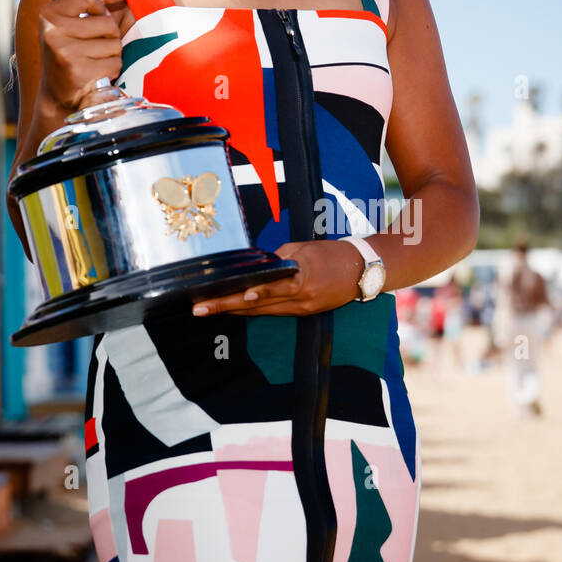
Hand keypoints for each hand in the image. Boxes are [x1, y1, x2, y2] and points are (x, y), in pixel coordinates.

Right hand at [36, 0, 133, 112]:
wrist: (56, 94)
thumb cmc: (69, 52)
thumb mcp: (72, 23)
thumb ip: (95, 2)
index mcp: (49, 14)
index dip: (100, 7)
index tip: (97, 15)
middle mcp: (53, 31)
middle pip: (107, 22)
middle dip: (109, 35)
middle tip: (94, 45)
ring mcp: (65, 52)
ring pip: (114, 44)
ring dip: (111, 54)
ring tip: (95, 60)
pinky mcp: (78, 72)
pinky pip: (114, 63)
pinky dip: (111, 68)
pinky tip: (96, 72)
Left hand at [191, 239, 367, 316]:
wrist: (362, 269)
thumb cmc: (330, 253)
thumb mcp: (301, 249)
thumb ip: (277, 260)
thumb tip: (256, 267)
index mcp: (298, 278)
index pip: (260, 289)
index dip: (235, 294)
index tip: (212, 296)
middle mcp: (298, 298)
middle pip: (255, 305)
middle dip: (225, 306)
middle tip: (199, 309)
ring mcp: (302, 308)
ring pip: (262, 311)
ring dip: (235, 311)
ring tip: (209, 309)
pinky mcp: (306, 312)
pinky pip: (275, 311)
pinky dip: (255, 310)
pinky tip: (236, 308)